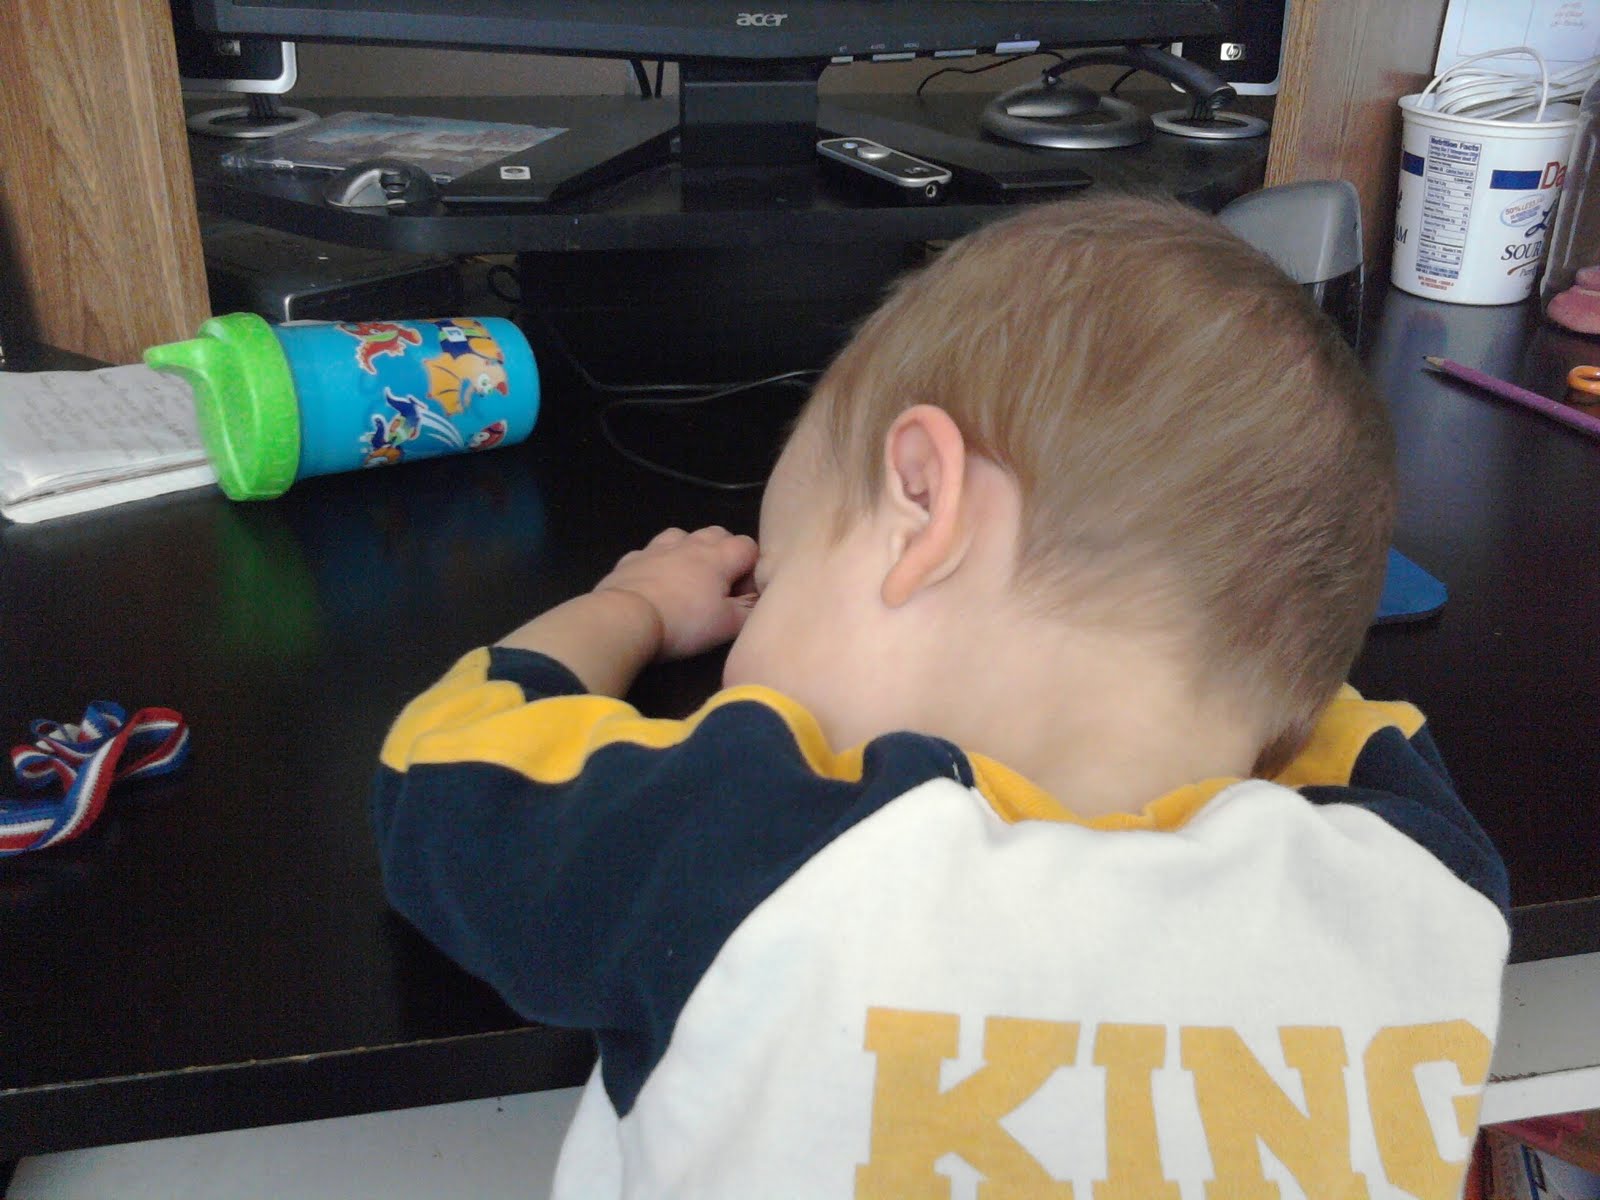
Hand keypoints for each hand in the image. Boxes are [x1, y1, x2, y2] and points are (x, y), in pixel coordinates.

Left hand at [596, 526, 758, 660]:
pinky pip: (650, 552)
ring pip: (682, 536)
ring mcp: (657, 548)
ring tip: (689, 579)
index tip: (744, 595)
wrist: (626, 618)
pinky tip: (655, 582)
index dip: (752, 569)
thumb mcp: (728, 625)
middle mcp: (690, 544)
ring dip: (691, 551)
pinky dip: (658, 563)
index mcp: (718, 556)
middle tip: (721, 586)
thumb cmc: (684, 621)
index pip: (749, 546)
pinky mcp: (632, 559)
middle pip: (718, 533)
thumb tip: (759, 600)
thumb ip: (750, 610)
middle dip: (725, 553)